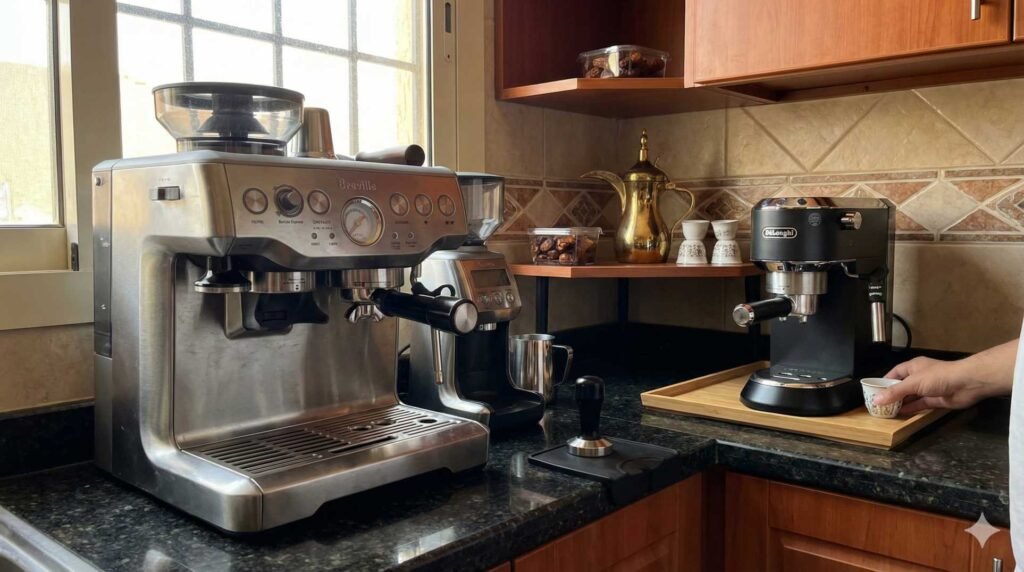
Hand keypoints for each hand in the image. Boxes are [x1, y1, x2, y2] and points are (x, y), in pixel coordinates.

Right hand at [872, 356, 997, 413]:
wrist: (966, 384)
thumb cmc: (939, 376)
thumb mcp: (913, 383)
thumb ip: (895, 392)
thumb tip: (877, 400)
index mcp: (913, 367)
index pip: (894, 373)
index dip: (884, 382)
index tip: (874, 391)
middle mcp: (920, 377)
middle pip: (902, 386)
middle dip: (892, 394)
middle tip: (879, 404)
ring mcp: (928, 389)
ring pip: (911, 396)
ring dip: (901, 403)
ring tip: (888, 411)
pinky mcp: (936, 399)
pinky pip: (920, 404)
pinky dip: (911, 409)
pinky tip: (902, 413)